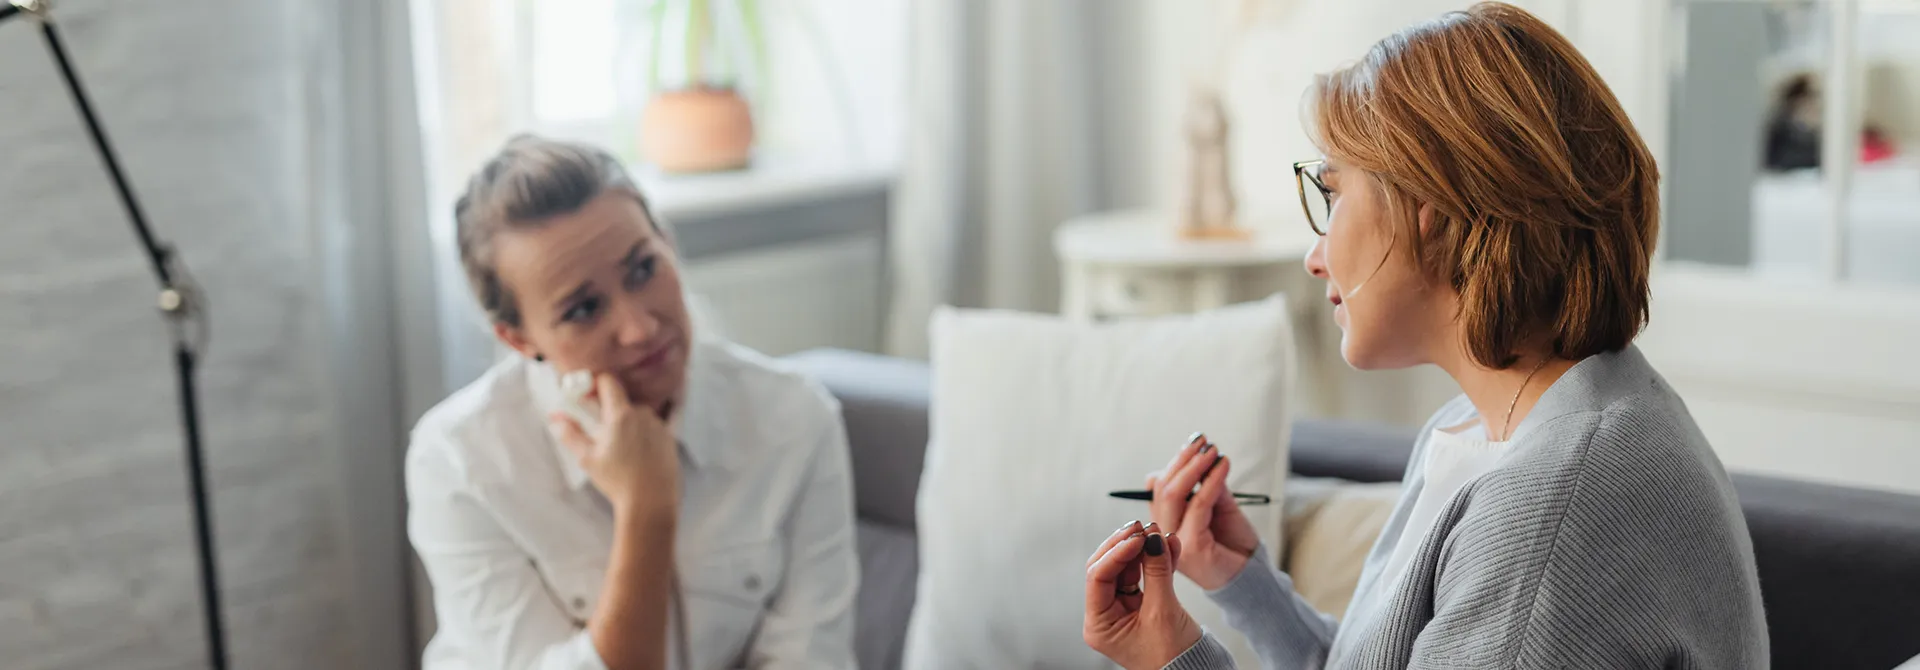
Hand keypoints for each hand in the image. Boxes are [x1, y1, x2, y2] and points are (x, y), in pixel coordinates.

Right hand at [549, 373, 679, 518]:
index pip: (609, 381)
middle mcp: (643, 414)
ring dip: (626, 421)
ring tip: (618, 446)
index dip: (595, 384)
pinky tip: (636, 451)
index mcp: (621, 415)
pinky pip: (652, 426)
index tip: (586, 395)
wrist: (651, 502)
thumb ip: (570, 434)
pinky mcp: (670, 436)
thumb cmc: (618, 481)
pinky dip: (642, 432)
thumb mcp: (587, 458)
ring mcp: (659, 424)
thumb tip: (554, 418)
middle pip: (622, 399)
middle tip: (598, 426)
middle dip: (609, 408)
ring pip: (638, 413)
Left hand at [1084, 520, 1201, 669]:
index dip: (1116, 553)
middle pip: (1107, 568)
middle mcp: (1105, 615)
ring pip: (1127, 568)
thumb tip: (1153, 538)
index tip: (1137, 536)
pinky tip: (1169, 545)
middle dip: (1126, 546)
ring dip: (1144, 549)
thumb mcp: (1163, 612)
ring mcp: (1122, 608)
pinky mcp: (1140, 604)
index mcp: (1099, 624)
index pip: (1098, 577)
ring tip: (1160, 532)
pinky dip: (1156, 561)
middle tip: (1143, 527)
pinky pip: (1144, 576)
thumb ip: (1157, 571)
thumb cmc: (1174, 657)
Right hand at [1145, 434, 1257, 589]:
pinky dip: (1210, 482)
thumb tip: (1200, 458)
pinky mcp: (1191, 545)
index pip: (1158, 486)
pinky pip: (1197, 505)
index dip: (1175, 462)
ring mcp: (1174, 541)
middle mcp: (1163, 532)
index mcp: (1165, 522)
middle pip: (1162, 487)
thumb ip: (1207, 487)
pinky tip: (1222, 466)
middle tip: (1203, 440)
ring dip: (1195, 466)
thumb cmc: (1233, 543)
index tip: (1195, 443)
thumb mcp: (1218, 507)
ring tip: (1213, 450)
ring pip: (1173, 494)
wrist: (1250, 577)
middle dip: (1183, 459)